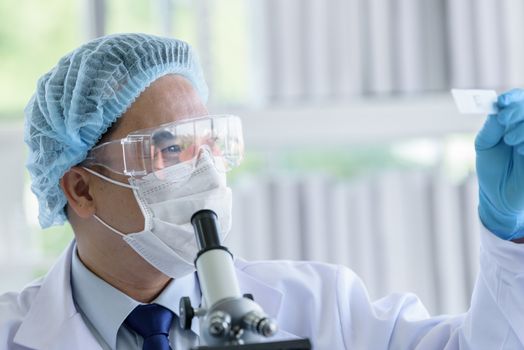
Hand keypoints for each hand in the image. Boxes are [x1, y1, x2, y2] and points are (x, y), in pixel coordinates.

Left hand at [476, 88, 523, 239]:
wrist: (498, 196)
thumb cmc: (491, 168)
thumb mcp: (485, 144)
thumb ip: (492, 126)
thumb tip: (499, 108)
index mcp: (513, 121)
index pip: (519, 99)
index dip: (513, 97)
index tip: (502, 102)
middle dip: (516, 110)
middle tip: (504, 120)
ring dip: (522, 127)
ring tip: (510, 140)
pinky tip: (521, 151)